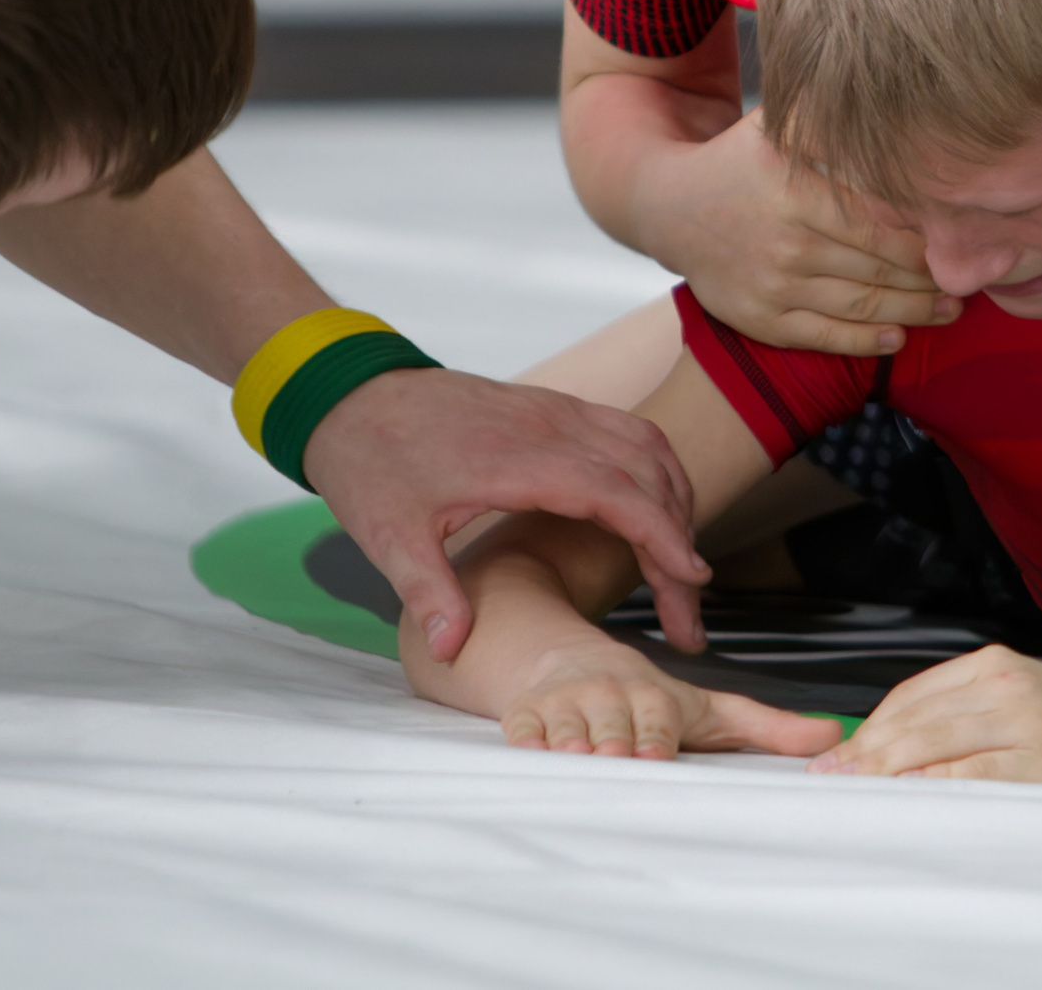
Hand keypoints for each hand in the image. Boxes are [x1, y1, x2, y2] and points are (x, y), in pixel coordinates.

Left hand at [302, 367, 712, 664]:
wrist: (350, 392)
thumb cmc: (371, 460)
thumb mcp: (388, 535)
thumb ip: (428, 591)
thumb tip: (453, 648)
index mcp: (519, 459)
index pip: (618, 494)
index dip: (662, 537)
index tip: (690, 581)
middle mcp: (551, 426)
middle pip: (648, 476)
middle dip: (679, 542)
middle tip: (686, 611)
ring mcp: (557, 410)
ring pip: (648, 446)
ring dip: (676, 502)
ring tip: (679, 566)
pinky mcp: (554, 408)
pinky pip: (628, 431)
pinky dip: (656, 472)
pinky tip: (652, 509)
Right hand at [502, 634, 842, 761]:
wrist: (566, 659)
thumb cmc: (646, 696)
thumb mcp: (707, 707)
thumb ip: (767, 726)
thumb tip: (834, 736)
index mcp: (652, 695)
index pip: (655, 721)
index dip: (653, 738)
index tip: (653, 756)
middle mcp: (608, 695)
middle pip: (611, 729)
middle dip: (611, 746)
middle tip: (613, 762)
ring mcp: (564, 707)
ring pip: (566, 732)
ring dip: (568, 749)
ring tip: (574, 762)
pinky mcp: (525, 717)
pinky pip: (522, 734)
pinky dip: (526, 747)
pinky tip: (531, 759)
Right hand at [643, 113, 954, 355]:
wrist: (670, 209)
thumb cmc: (739, 162)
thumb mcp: (773, 125)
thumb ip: (824, 115)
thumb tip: (886, 96)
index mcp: (796, 193)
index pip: (879, 224)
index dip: (926, 239)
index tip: (959, 239)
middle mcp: (786, 243)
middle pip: (880, 268)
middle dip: (931, 278)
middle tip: (969, 278)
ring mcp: (773, 287)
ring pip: (862, 305)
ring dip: (915, 312)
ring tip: (950, 309)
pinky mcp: (760, 320)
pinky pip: (825, 337)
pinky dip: (868, 342)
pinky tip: (899, 336)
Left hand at [806, 645, 1041, 783]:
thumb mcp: (1021, 696)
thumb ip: (964, 713)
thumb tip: (885, 750)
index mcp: (994, 664)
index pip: (910, 698)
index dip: (865, 733)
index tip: (829, 763)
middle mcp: (1007, 685)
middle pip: (915, 723)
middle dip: (864, 757)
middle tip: (825, 785)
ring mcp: (1030, 723)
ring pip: (937, 748)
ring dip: (887, 775)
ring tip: (854, 797)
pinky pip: (977, 779)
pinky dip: (936, 791)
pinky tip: (911, 802)